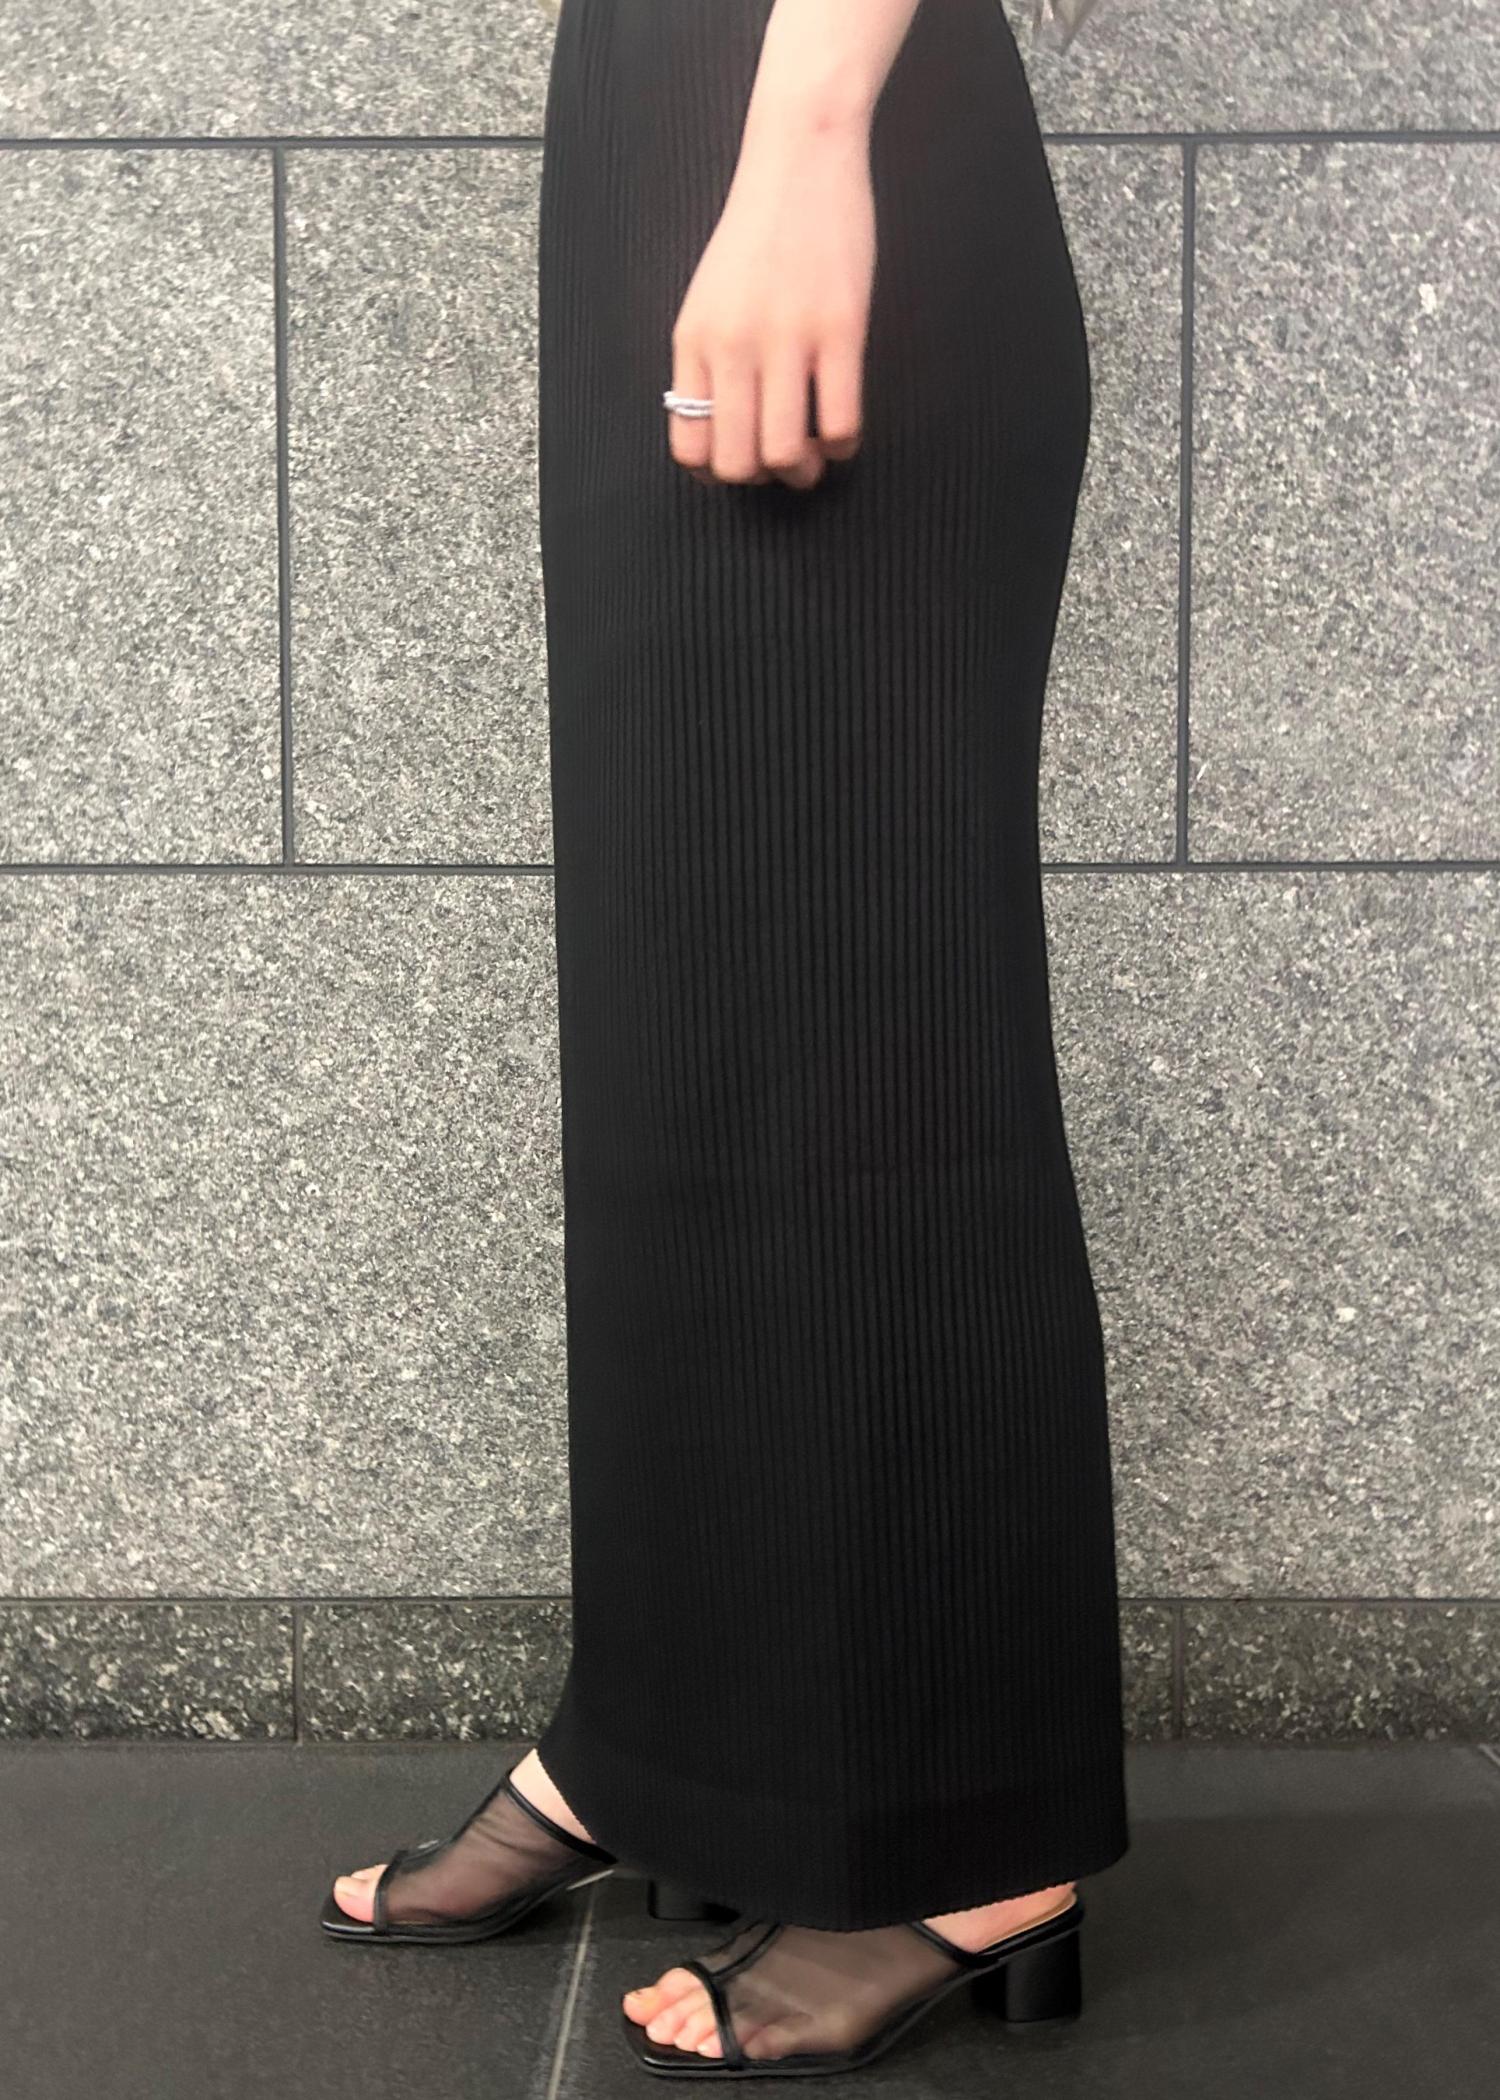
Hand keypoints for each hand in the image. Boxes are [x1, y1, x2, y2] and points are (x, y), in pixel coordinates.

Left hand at [666, 110, 873, 492]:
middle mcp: (732, 347)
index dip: (717, 474)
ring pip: (785, 453)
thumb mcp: (708, 299)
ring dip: (804, 470)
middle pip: (737, 464)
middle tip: (786, 463)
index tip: (744, 461)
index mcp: (694, 343)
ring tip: (816, 452)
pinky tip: (844, 428)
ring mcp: (786, 339)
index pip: (690, 447)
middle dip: (764, 481)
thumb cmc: (757, 233)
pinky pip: (841, 422)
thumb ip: (707, 362)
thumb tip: (723, 430)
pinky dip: (843, 445)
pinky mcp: (840, 329)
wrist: (799, 157)